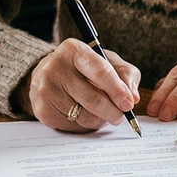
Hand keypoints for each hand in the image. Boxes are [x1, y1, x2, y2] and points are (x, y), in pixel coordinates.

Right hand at [26, 39, 141, 132]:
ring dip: (100, 120)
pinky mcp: (43, 110)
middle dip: (113, 112)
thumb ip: (125, 74)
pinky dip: (85, 125)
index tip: (129, 104)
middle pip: (93, 99)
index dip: (117, 90)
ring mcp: (46, 90)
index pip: (100, 72)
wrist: (46, 75)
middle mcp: (56, 68)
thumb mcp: (106, 61)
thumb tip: (133, 97)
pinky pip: (73, 126)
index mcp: (73, 50)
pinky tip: (84, 114)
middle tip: (121, 116)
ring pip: (85, 116)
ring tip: (103, 113)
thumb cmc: (82, 67)